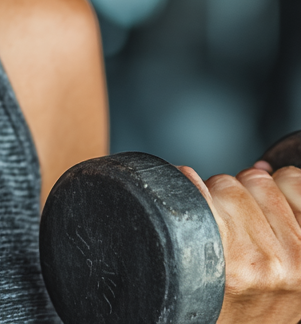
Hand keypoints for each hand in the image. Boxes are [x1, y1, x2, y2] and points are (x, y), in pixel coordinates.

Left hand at [178, 163, 300, 323]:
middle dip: (237, 194)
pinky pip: (193, 188)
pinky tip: (180, 209)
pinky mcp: (213, 252)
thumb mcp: (289, 272)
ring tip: (210, 233)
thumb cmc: (250, 302)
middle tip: (229, 228)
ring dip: (211, 198)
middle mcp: (289, 259)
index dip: (268, 187)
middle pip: (253, 180)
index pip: (293, 182)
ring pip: (224, 183)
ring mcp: (251, 256)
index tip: (257, 205)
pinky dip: (181, 187)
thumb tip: (263, 166)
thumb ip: (286, 221)